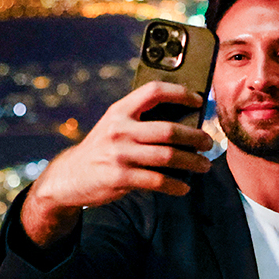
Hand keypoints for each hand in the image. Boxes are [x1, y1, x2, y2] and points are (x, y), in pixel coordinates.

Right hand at [20, 81, 214, 244]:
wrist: (70, 176)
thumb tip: (185, 120)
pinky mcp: (120, 178)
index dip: (180, 92)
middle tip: (208, 142)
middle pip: (169, 130)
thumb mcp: (115, 125)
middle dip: (196, 137)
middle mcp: (120, 129)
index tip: (199, 101)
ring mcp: (120, 154)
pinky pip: (158, 181)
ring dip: (193, 162)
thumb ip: (141, 120)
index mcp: (120, 110)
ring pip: (168, 157)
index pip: (154, 91)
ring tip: (204, 165)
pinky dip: (176, 185)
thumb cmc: (103, 148)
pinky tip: (184, 187)